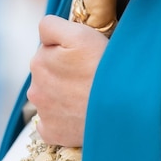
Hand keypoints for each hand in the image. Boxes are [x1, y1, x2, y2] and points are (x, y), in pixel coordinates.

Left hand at [28, 15, 107, 146]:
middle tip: (89, 77)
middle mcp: (35, 89)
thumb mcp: (79, 33)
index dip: (66, 49)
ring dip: (64, 95)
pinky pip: (53, 123)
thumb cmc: (105, 67)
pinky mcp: (52, 133)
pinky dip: (64, 119)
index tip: (82, 56)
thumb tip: (42, 34)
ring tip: (89, 96)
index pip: (47, 48)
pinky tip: (82, 115)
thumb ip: (50, 26)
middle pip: (48, 73)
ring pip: (51, 97)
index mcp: (38, 62)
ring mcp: (43, 113)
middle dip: (63, 72)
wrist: (126, 108)